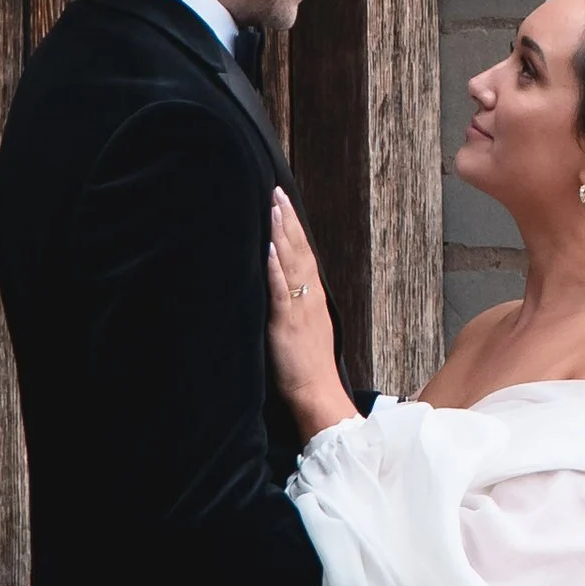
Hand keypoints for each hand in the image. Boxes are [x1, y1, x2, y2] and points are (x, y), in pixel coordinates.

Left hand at [266, 193, 350, 440]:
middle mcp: (309, 299)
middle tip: (277, 191)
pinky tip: (267, 248)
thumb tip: (287, 291)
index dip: (295, 228)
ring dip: (281, 233)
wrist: (317, 395)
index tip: (284, 203)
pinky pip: (281, 292)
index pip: (305, 255)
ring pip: (292, 264)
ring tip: (272, 206)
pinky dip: (275, 269)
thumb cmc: (308, 369)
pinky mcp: (286, 325)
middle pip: (300, 251)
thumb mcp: (307, 331)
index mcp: (314, 300)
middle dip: (287, 220)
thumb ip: (297, 308)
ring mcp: (299, 310)